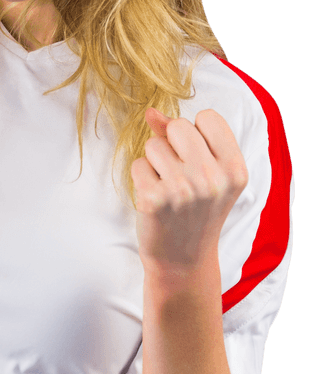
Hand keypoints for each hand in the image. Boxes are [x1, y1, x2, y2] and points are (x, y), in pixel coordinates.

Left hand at [131, 107, 248, 272]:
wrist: (182, 260)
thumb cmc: (195, 211)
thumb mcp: (206, 174)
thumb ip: (183, 138)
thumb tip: (151, 113)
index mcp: (235, 169)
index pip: (209, 117)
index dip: (197, 133)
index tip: (198, 158)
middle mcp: (212, 178)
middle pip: (179, 126)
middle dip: (173, 144)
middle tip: (180, 175)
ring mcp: (183, 189)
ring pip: (154, 144)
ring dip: (155, 162)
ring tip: (168, 189)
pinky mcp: (154, 199)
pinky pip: (138, 164)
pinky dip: (142, 178)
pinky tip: (155, 200)